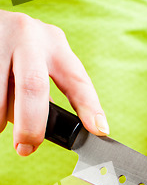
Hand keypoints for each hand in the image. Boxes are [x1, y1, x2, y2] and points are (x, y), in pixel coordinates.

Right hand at [0, 10, 108, 155]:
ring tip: (1, 123)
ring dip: (2, 117)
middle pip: (34, 86)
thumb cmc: (15, 50)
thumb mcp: (38, 61)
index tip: (99, 129)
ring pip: (3, 94)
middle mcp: (30, 37)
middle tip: (26, 148)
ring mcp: (2, 38)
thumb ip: (46, 92)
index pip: (77, 79)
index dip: (90, 106)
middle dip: (31, 125)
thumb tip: (45, 133)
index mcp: (54, 43)